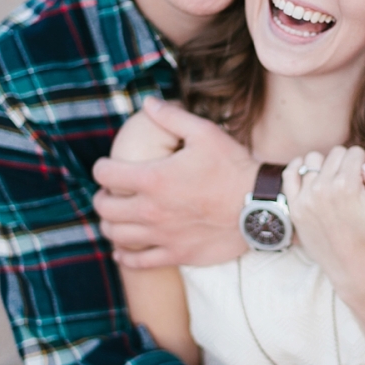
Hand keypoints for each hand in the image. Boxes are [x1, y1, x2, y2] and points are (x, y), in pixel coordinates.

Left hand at [93, 99, 256, 267]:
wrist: (262, 206)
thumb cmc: (234, 168)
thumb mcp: (206, 133)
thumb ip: (172, 117)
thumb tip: (148, 103)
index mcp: (152, 178)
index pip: (104, 173)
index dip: (102, 167)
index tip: (109, 167)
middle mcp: (150, 209)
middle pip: (104, 207)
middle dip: (103, 197)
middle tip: (112, 193)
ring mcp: (162, 235)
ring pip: (116, 234)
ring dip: (111, 225)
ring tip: (117, 218)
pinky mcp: (177, 254)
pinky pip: (138, 262)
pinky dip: (125, 256)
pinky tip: (123, 251)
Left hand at [284, 146, 364, 290]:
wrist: (354, 270)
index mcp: (348, 186)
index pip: (354, 152)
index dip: (364, 159)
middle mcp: (323, 188)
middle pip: (335, 153)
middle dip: (347, 161)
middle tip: (353, 179)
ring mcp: (306, 198)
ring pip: (313, 159)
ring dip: (325, 164)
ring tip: (334, 179)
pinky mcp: (295, 207)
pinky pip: (290, 174)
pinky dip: (299, 167)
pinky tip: (310, 173)